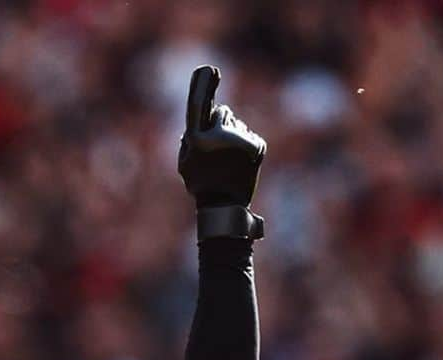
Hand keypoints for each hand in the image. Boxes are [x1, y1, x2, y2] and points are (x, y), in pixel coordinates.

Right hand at [178, 66, 264, 208]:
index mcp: (197, 139)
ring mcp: (239, 141)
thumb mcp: (186, 164)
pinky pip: (250, 137)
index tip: (210, 69)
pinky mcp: (256, 146)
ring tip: (230, 163)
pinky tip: (242, 165)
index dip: (202, 85)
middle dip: (220, 122)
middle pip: (222, 113)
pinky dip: (248, 148)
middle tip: (218, 149)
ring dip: (234, 137)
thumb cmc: (201, 185)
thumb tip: (196, 123)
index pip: (198, 105)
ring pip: (238, 126)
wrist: (224, 207)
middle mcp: (219, 136)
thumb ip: (189, 140)